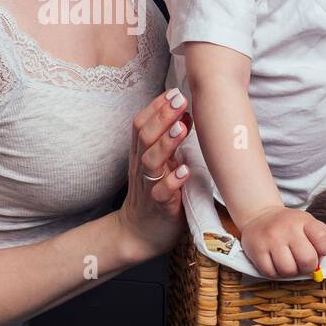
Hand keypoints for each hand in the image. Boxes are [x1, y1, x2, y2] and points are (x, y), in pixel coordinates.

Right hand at [115, 88, 192, 260]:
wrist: (139, 233)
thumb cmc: (155, 193)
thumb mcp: (159, 164)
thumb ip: (168, 142)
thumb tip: (186, 114)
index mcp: (141, 154)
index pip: (141, 124)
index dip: (155, 107)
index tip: (173, 92)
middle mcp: (142, 166)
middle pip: (145, 136)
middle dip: (162, 116)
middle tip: (180, 100)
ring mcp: (148, 186)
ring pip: (151, 160)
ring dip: (167, 143)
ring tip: (182, 128)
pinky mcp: (159, 207)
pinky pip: (162, 192)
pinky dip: (173, 180)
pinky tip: (184, 170)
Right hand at [241, 205, 325, 277]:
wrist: (258, 216)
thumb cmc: (286, 225)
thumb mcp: (305, 223)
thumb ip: (318, 242)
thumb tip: (318, 270)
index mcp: (303, 220)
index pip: (323, 239)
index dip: (324, 251)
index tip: (318, 251)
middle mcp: (287, 228)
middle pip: (307, 260)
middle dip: (307, 267)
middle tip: (302, 263)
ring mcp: (271, 239)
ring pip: (288, 270)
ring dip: (290, 272)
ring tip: (288, 262)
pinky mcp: (257, 250)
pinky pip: (271, 273)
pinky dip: (275, 273)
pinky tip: (275, 263)